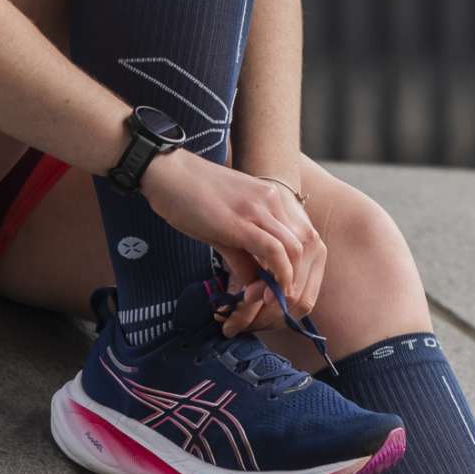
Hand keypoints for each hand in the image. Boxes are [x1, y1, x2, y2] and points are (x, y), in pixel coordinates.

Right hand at [139, 152, 325, 336]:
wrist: (166, 172)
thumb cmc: (190, 197)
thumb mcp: (225, 225)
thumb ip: (243, 253)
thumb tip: (254, 283)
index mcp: (272, 199)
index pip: (303, 237)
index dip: (300, 269)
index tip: (283, 290)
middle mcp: (273, 200)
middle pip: (307, 246)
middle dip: (299, 279)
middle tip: (280, 301)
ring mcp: (258, 208)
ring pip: (295, 250)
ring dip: (288, 282)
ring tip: (271, 301)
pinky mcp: (239, 221)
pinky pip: (272, 250)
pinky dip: (277, 275)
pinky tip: (266, 292)